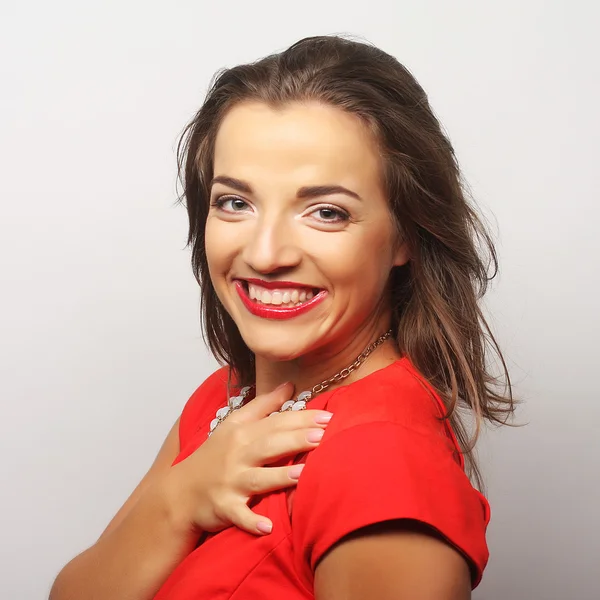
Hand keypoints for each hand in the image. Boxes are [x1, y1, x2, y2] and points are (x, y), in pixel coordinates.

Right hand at [165, 382, 331, 535]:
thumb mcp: (234, 424)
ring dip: (279, 477)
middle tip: (322, 436)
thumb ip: (263, 405)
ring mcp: (230, 482)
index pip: (275, 422)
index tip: (327, 416)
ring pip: (257, 479)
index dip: (301, 418)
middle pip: (269, 445)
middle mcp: (237, 455)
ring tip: (303, 474)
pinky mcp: (224, 508)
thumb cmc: (214, 455)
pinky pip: (239, 515)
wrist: (180, 491)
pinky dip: (251, 522)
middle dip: (295, 440)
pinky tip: (268, 527)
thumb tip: (289, 386)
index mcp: (242, 433)